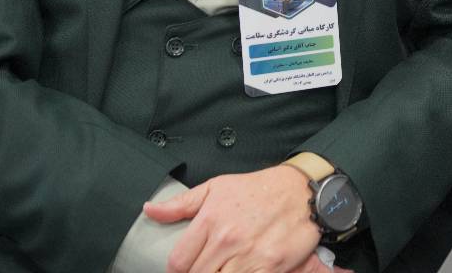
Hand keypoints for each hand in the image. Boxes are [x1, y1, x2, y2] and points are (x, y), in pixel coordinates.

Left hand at [145, 164, 322, 272]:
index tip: (184, 269)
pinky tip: (240, 270)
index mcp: (210, 219)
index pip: (178, 262)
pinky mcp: (269, 267)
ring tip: (223, 267)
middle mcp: (227, 239)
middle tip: (206, 266)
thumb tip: (150, 210)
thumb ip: (181, 203)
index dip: (177, 271)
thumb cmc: (258, 189)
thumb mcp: (216, 187)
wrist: (300, 191)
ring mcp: (247, 255)